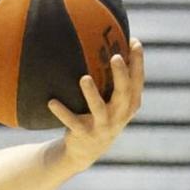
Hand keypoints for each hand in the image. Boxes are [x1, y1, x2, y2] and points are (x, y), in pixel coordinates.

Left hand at [48, 39, 144, 171]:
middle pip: (123, 94)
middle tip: (115, 57)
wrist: (86, 151)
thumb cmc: (101, 115)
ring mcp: (102, 126)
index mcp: (130, 104)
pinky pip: (72, 122)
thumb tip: (111, 37)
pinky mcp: (84, 135)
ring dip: (92, 94)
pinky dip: (62, 112)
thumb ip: (115, 76)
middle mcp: (119, 116)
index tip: (134, 42)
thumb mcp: (112, 98)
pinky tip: (51, 102)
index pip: (138, 81)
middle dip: (121, 75)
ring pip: (99, 109)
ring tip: (84, 78)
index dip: (138, 63)